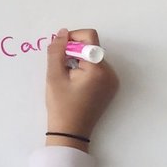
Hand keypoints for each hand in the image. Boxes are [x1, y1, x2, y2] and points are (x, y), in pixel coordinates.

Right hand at [45, 28, 118, 150]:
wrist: (71, 133)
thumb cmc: (61, 106)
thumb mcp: (54, 76)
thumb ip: (57, 51)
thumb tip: (62, 32)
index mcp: (99, 69)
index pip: (90, 37)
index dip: (72, 38)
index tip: (60, 50)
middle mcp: (110, 73)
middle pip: (92, 48)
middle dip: (74, 52)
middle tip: (61, 68)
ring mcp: (112, 81)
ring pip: (94, 58)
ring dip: (79, 61)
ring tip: (68, 78)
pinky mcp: (110, 87)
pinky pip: (98, 69)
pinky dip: (86, 70)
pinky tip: (76, 84)